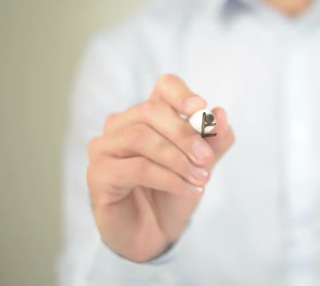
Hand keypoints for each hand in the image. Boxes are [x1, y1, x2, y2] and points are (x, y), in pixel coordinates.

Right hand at [86, 74, 234, 261]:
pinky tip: (188, 190)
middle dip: (184, 134)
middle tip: (207, 159)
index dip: (182, 94)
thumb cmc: (174, 191)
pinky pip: (136, 167)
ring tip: (201, 179)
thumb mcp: (202, 165)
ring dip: (177, 159)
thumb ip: (213, 141)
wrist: (154, 232)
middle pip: (151, 110)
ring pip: (141, 138)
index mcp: (149, 115)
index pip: (164, 87)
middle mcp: (122, 125)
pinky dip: (168, 178)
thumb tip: (221, 114)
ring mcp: (105, 147)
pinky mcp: (98, 173)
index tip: (201, 109)